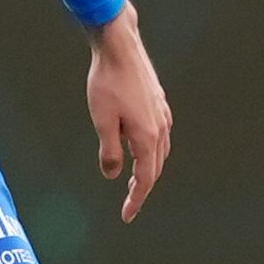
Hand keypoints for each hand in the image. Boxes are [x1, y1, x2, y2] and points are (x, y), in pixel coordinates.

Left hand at [89, 8, 172, 218]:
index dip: (135, 200)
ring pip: (160, 152)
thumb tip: (113, 175)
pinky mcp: (159, 103)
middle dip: (142, 188)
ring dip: (148, 169)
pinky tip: (138, 146)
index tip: (126, 217)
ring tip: (131, 178)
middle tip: (127, 203)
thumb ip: (109, 152)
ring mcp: (162, 114)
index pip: (144, 179)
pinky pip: (160, 136)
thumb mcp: (101, 121)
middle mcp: (161, 128)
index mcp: (148, 136)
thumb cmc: (107, 83)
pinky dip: (150, 150)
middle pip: (155, 168)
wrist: (120, 47)